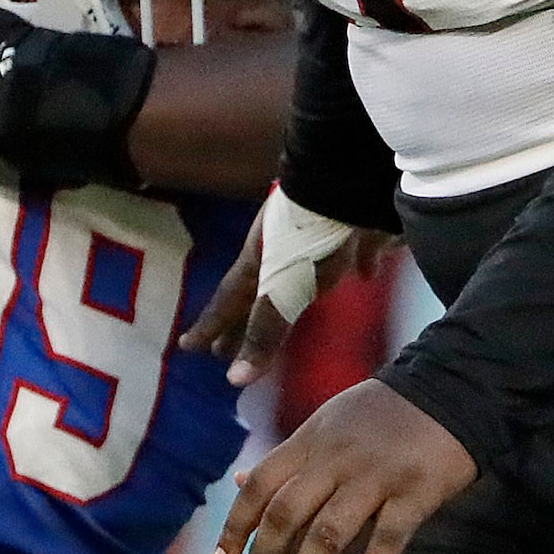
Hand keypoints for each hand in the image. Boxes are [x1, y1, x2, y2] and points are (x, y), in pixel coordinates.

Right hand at [182, 205, 396, 386]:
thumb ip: (265, 329)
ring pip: (302, 272)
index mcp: (258, 260)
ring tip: (289, 316)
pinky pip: (352, 253)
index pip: (228, 302)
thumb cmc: (309, 235)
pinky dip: (356, 268)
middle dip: (246, 322)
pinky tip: (366, 274)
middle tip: (228, 350)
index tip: (187, 348)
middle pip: (260, 292)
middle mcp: (282, 248)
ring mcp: (317, 235)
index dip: (210, 326)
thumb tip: (234, 380)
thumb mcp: (283, 287)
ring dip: (292, 297)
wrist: (348, 172)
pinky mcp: (353, 227)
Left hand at [213, 379, 474, 553]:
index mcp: (312, 439)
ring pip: (328, 537)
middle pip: (287, 515)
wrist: (452, 389)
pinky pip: (386, 542)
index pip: (261, 485)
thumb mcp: (327, 422)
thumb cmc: (381, 413)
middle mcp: (337, 458)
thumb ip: (287, 456)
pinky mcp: (415, 491)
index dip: (236, 527)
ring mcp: (376, 475)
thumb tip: (239, 483)